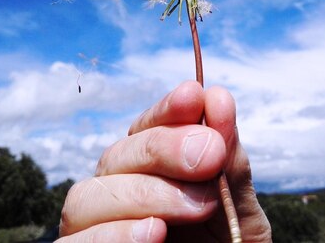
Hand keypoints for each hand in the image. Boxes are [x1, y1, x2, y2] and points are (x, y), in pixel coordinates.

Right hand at [57, 80, 271, 241]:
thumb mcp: (239, 214)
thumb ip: (228, 164)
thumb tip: (218, 98)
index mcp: (151, 174)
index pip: (146, 128)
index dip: (167, 110)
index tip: (196, 96)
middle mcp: (115, 196)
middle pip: (116, 156)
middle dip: (163, 148)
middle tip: (209, 155)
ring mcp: (93, 231)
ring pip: (86, 196)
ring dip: (143, 193)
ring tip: (195, 205)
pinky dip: (112, 236)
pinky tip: (153, 233)